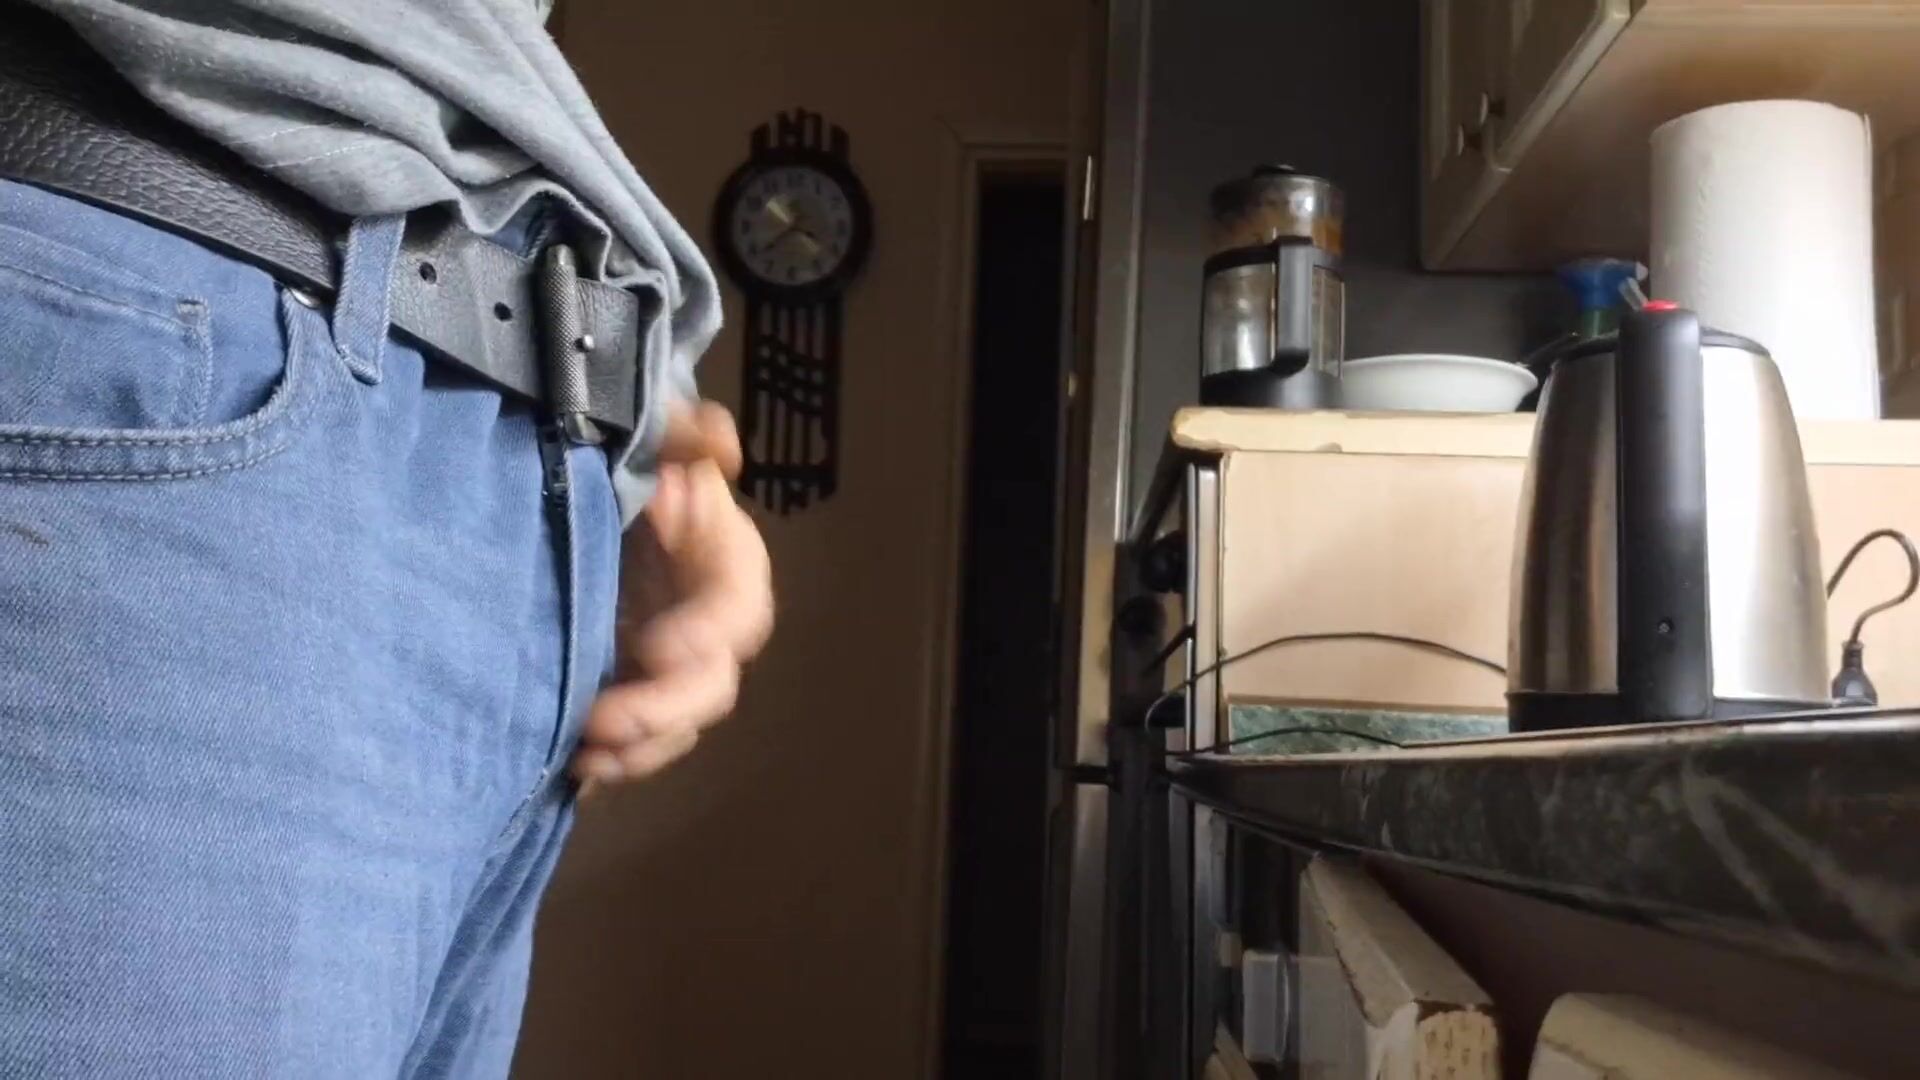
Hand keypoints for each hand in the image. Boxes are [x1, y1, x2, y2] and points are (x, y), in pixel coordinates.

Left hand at [572, 402, 772, 783]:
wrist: (584, 498)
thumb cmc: (623, 466)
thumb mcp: (648, 439)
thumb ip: (681, 432)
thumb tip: (714, 437)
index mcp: (725, 564)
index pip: (739, 606)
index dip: (708, 632)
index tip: (658, 647)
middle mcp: (708, 624)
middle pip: (712, 685)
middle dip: (663, 710)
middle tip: (605, 720)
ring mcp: (671, 667)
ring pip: (677, 727)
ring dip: (637, 749)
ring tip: (584, 755)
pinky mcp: (634, 691)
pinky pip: (639, 745)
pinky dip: (612, 764)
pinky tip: (573, 770)